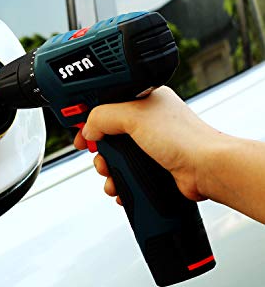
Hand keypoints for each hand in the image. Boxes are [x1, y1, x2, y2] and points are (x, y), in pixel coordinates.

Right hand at [73, 86, 219, 201]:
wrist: (207, 169)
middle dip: (98, 150)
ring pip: (116, 156)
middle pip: (108, 133)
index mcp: (143, 100)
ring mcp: (151, 143)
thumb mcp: (133, 116)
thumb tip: (87, 129)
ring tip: (110, 176)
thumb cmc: (183, 137)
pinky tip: (120, 187)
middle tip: (97, 157)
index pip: (107, 104)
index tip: (79, 131)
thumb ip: (103, 117)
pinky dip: (120, 181)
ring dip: (108, 169)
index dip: (90, 118)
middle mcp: (147, 120)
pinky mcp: (154, 164)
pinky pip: (127, 171)